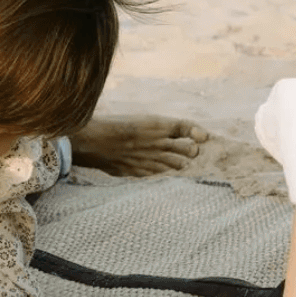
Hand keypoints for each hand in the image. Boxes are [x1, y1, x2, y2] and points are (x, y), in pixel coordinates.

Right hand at [69, 115, 208, 176]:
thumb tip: (175, 132)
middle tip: (193, 153)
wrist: (91, 140)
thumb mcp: (138, 121)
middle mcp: (157, 142)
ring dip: (181, 165)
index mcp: (156, 125)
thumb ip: (158, 128)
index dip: (197, 132)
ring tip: (182, 165)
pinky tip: (165, 174)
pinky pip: (160, 176)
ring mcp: (150, 159)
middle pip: (187, 150)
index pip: (185, 127)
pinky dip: (165, 175)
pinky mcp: (140, 171)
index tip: (204, 137)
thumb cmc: (112, 126)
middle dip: (192, 152)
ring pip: (177, 166)